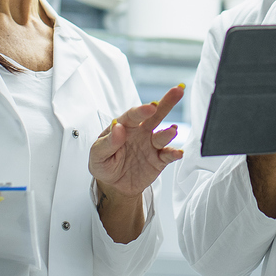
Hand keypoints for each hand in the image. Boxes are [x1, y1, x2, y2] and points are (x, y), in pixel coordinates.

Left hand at [90, 84, 185, 202]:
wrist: (114, 185)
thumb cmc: (104, 164)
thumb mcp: (97, 155)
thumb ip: (107, 142)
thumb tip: (117, 128)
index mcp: (125, 126)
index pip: (133, 115)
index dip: (141, 111)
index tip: (150, 107)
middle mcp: (141, 132)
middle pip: (155, 115)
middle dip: (166, 103)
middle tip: (177, 91)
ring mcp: (151, 145)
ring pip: (162, 135)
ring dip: (168, 133)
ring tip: (172, 130)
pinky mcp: (158, 160)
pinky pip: (168, 155)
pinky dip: (174, 153)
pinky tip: (178, 153)